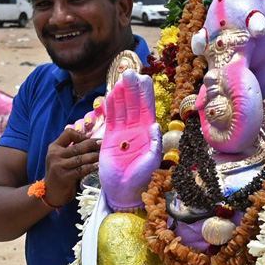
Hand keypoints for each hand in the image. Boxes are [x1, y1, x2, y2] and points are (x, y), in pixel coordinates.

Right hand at [43, 127, 99, 207]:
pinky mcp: (65, 177)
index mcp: (54, 147)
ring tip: (104, 153)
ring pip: (80, 158)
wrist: (51, 193)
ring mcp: (59, 166)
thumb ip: (70, 148)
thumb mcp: (60, 158)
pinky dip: (91, 167)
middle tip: (103, 143)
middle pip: (77, 146)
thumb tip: (90, 136)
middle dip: (92, 144)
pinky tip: (99, 165)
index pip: (68, 134)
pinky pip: (81, 170)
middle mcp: (55, 155)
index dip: (81, 134)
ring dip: (94, 155)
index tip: (91, 137)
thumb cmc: (60, 173)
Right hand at [99, 70, 161, 208]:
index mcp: (148, 133)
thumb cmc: (141, 178)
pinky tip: (110, 95)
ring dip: (121, 94)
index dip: (145, 94)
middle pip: (134, 105)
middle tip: (129, 72)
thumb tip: (154, 125)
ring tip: (120, 79)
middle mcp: (136, 130)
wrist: (124, 191)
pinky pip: (111, 119)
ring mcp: (123, 133)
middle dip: (132, 89)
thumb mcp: (151, 162)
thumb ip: (154, 145)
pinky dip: (110, 107)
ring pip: (122, 109)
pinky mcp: (110, 138)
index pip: (147, 109)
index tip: (144, 79)